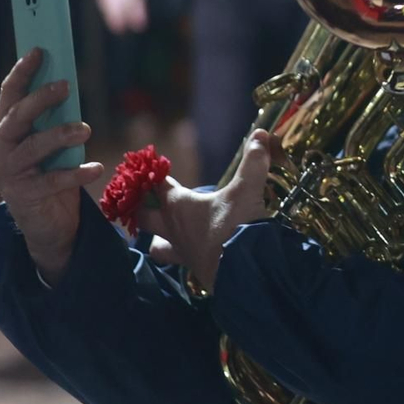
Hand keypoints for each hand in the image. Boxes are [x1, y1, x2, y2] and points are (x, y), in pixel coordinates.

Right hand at [0, 49, 104, 283]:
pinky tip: (97, 168)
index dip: (23, 72)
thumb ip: (53, 119)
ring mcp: (7, 173)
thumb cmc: (51, 173)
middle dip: (41, 98)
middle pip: (17, 116)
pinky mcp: (23, 195)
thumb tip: (69, 85)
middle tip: (66, 85)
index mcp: (3, 131)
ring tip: (85, 129)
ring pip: (33, 146)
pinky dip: (77, 173)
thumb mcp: (51, 144)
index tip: (39, 50)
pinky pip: (52, 180)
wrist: (47, 223)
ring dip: (61, 134)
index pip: (9, 96)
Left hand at [138, 131, 275, 291]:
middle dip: (142, 208)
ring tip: (163, 236)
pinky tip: (193, 254)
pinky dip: (182, 256)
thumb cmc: (236, 226)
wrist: (243, 269)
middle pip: (144, 218)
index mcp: (179, 205)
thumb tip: (261, 134)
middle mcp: (174, 228)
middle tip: (146, 202)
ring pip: (157, 246)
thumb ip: (253, 163)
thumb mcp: (247, 190)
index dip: (151, 175)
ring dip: (157, 239)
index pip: (156, 186)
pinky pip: (179, 262)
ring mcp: (182, 251)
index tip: (147, 166)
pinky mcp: (195, 268)